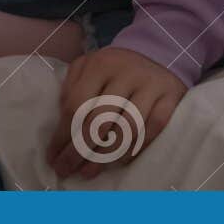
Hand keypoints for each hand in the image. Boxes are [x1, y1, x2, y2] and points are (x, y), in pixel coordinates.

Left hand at [48, 46, 186, 180]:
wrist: (159, 52)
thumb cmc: (115, 67)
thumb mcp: (89, 66)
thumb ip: (72, 87)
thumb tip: (61, 121)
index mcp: (100, 64)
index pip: (77, 104)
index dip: (63, 134)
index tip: (53, 156)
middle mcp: (126, 73)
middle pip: (99, 121)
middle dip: (78, 151)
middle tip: (65, 170)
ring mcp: (151, 86)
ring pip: (126, 129)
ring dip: (105, 156)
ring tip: (88, 171)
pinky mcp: (171, 97)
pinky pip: (153, 129)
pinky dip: (135, 148)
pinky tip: (120, 160)